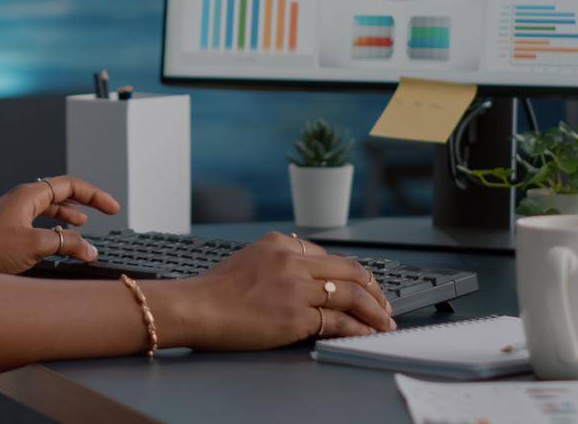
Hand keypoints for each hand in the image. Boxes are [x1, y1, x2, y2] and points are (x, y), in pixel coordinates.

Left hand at [0, 176, 119, 274]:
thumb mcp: (35, 245)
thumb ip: (67, 244)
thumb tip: (90, 248)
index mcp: (29, 195)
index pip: (70, 185)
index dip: (95, 195)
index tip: (113, 208)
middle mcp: (22, 200)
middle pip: (61, 194)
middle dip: (85, 203)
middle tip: (106, 214)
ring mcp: (14, 215)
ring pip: (50, 211)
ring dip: (69, 218)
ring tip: (85, 229)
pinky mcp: (8, 231)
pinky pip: (39, 225)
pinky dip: (55, 232)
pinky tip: (59, 244)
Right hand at [148, 231, 395, 350]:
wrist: (193, 307)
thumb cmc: (213, 291)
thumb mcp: (247, 259)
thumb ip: (275, 262)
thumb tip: (301, 270)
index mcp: (279, 244)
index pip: (329, 256)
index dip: (353, 274)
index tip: (363, 286)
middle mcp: (291, 260)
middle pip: (349, 270)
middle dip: (374, 289)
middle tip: (384, 305)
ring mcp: (294, 287)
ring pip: (350, 295)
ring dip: (374, 311)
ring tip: (384, 322)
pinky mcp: (294, 315)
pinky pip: (338, 321)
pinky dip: (358, 329)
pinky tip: (365, 334)